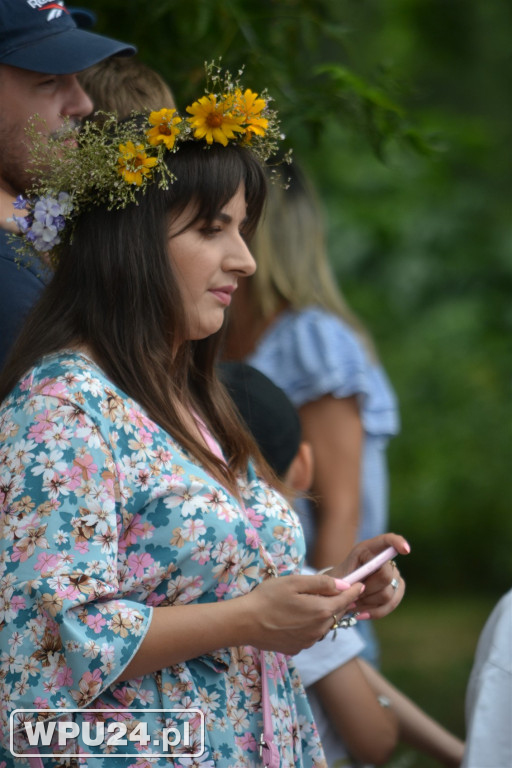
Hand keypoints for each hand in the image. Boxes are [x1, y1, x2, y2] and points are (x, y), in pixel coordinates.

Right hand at [243, 572, 365, 654]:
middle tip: (338, 591)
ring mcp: (308, 642)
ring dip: (324, 615)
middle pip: (336, 614)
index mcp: (321, 611)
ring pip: (324, 626)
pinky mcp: (297, 649)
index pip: (346, 600)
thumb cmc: (268, 597)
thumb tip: (343, 585)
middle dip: (340, 602)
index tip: (360, 584)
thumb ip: (322, 583)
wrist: (245, 623)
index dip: (354, 591)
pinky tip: (297, 619)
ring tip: (314, 604)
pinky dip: (311, 626)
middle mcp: (319, 629)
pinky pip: (311, 635)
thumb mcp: (294, 582)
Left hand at [331, 533, 409, 619]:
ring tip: (353, 605)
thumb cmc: (338, 580)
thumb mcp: (336, 576)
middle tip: (352, 596)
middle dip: (367, 590)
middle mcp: (384, 559)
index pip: (387, 541)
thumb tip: (360, 587)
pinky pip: (392, 604)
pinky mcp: (397, 588)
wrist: (340, 590)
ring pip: (387, 594)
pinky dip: (375, 611)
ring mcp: (394, 574)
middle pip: (385, 576)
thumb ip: (347, 579)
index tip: (406, 550)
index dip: (398, 543)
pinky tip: (362, 613)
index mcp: (367, 549)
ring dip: (368, 603)